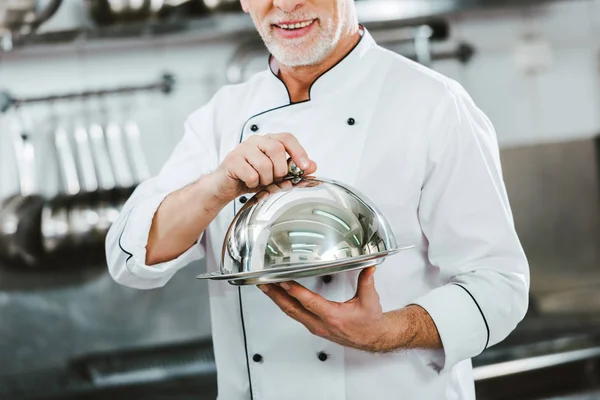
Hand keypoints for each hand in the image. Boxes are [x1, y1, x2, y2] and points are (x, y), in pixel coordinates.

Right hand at [210, 133, 316, 202]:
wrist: (225, 187)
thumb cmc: (251, 178)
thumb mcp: (275, 175)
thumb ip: (293, 170)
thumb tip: (313, 166)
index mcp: (267, 141)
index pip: (287, 138)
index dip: (299, 151)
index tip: (306, 167)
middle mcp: (255, 141)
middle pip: (277, 149)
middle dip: (280, 170)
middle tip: (275, 179)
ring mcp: (242, 149)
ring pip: (264, 164)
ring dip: (265, 180)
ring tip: (259, 182)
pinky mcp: (232, 161)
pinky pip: (251, 174)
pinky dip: (253, 183)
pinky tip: (248, 183)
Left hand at [258, 267, 395, 352]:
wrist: (372, 338)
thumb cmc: (369, 322)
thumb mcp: (370, 300)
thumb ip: (367, 281)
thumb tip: (368, 265)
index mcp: (333, 316)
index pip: (309, 302)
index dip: (295, 291)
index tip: (283, 281)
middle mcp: (321, 323)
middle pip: (293, 309)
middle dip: (276, 295)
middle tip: (264, 283)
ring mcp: (316, 326)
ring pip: (291, 312)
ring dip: (277, 299)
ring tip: (266, 287)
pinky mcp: (314, 326)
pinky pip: (295, 315)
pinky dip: (285, 304)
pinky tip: (279, 296)